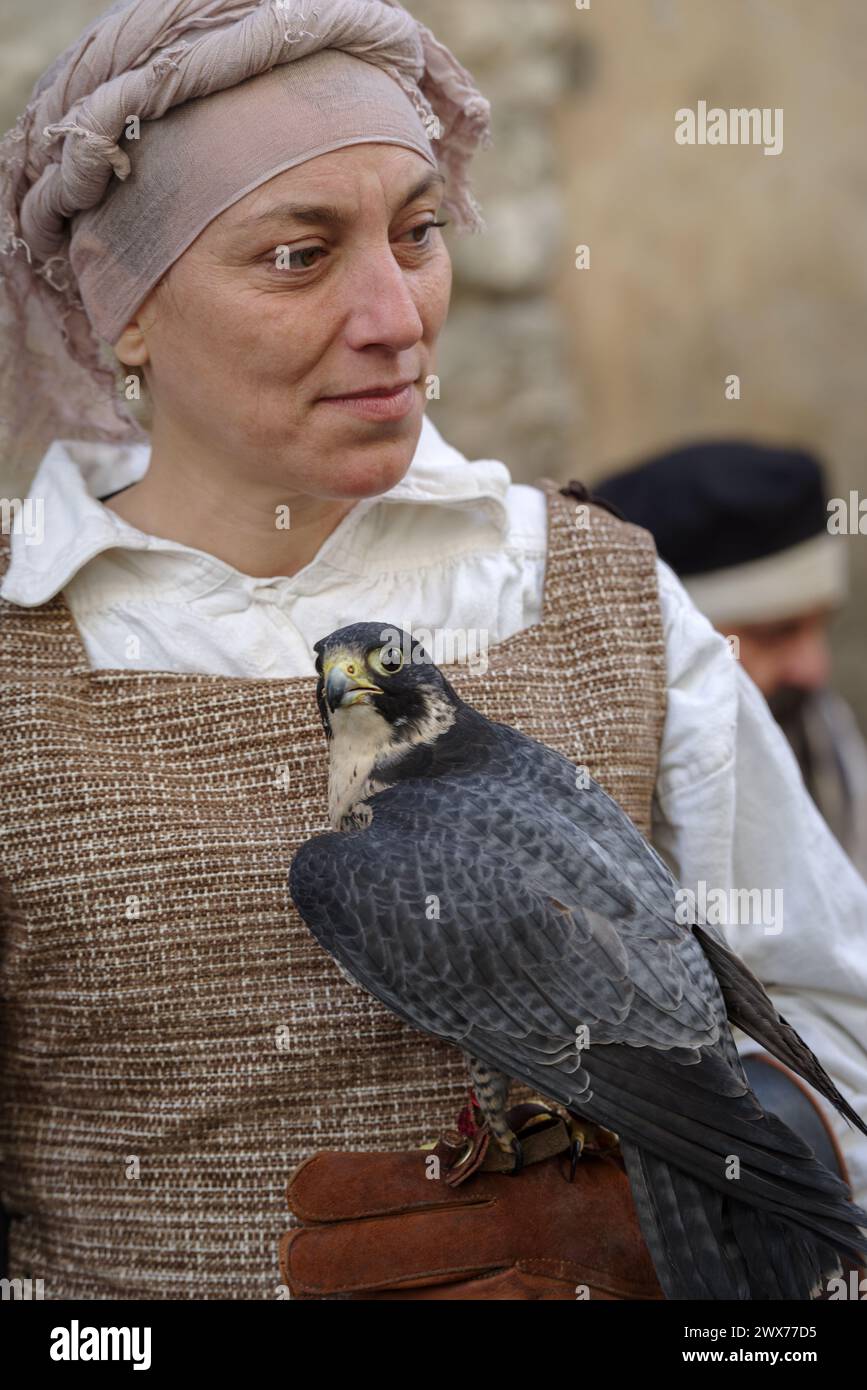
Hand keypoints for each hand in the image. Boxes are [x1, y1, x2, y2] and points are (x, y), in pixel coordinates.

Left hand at [279, 1105, 663, 1299]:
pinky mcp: (549, 1324)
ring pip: (423, 1313)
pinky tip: (376, 1318)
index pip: (417, 1184)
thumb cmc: (646, 1160)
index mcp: (531, 1184)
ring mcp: (536, 1299)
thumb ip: (531, 1107)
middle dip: (331, 1261)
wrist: (726, 1234)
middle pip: (402, 1259)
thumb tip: (468, 1082)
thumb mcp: (598, 1118)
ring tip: (313, 1286)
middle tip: (289, 1253)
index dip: (350, 1188)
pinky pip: (468, 1335)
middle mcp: (525, 1245)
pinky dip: (417, 1326)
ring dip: (361, 1302)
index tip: (301, 1186)